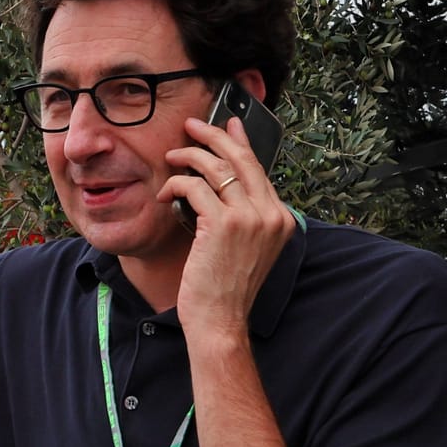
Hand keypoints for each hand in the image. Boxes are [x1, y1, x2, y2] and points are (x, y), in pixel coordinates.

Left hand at [160, 113, 295, 338]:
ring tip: (171, 158)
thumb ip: (244, 215)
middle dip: (215, 135)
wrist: (221, 321)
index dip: (240, 142)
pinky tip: (165, 194)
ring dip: (189, 157)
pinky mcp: (224, 224)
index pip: (259, 169)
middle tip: (192, 126)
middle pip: (242, 158)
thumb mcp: (244, 247)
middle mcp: (271, 214)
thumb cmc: (226, 289)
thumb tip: (226, 181)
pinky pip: (195, 187)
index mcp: (281, 219)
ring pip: (217, 167)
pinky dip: (176, 185)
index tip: (227, 125)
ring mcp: (250, 218)